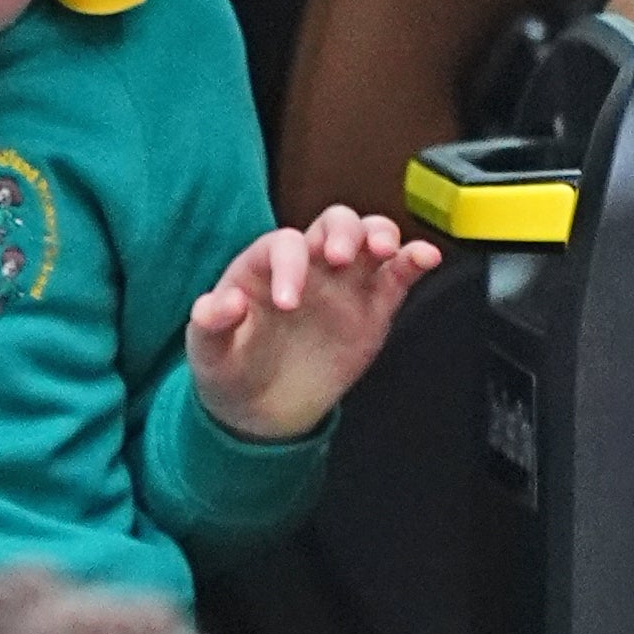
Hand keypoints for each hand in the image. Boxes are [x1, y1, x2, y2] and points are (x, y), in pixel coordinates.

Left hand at [184, 210, 437, 440]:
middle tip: (339, 258)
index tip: (288, 304)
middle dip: (341, 232)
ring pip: (370, 238)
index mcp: (265, 266)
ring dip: (381, 235)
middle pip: (334, 223)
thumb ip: (210, 326)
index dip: (289, 266)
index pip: (283, 245)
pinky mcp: (373, 308)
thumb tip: (221, 302)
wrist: (262, 410)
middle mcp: (309, 265)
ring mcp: (344, 283)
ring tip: (384, 251)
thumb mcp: (207, 353)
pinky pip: (398, 276)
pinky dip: (414, 260)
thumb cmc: (231, 369)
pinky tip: (425, 257)